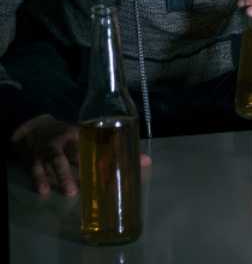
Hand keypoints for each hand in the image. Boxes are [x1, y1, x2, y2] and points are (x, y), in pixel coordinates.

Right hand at [10, 114, 150, 196]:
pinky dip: (40, 180)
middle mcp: (67, 140)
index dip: (111, 152)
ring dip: (64, 176)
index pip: (101, 141)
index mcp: (84, 133)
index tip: (119, 164)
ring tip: (71, 192)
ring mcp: (49, 149)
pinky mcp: (33, 159)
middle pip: (78, 152)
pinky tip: (43, 191)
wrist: (33, 130)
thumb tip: (147, 162)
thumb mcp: (88, 137)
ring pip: (57, 161)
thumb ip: (114, 149)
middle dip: (89, 165)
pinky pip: (36, 170)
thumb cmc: (69, 137)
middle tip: (99, 179)